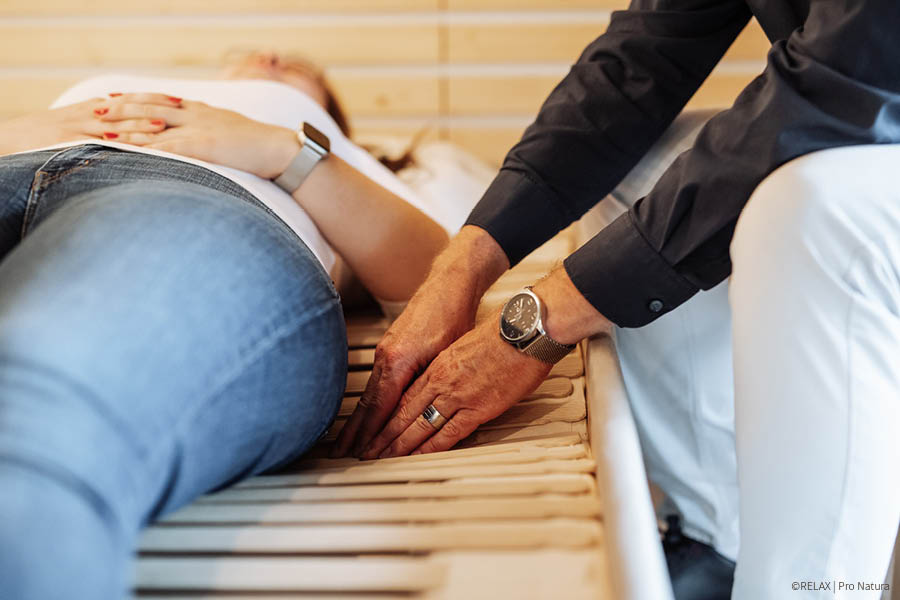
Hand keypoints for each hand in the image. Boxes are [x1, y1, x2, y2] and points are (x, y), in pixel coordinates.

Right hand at [0, 95, 167, 155]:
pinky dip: (113, 146)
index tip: (180, 99)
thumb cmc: (49, 136)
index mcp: (95, 110)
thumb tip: (130, 126)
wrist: (12, 139)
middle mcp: (90, 116)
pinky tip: (130, 150)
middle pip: (127, 108)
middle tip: (181, 107)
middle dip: (155, 107)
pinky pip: (94, 145)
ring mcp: (79, 129)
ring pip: (113, 125)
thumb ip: (105, 123)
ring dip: (138, 125)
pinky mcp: (68, 144)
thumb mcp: (79, 124)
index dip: (155, 99)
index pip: (131, 100)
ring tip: (162, 125)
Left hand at [91, 93, 296, 178]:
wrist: (281, 150)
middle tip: (94, 109)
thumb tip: (204, 141)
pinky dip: (146, 149)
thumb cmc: (261, 148)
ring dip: (126, 128)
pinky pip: (168, 146)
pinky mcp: (204, 145)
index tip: (113, 98)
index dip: (135, 98)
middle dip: (121, 108)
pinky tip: (129, 153)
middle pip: (151, 106)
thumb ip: (212, 133)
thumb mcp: (232, 133)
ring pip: (154, 124)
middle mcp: (197, 115)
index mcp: (203, 110)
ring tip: (101, 130)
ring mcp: (199, 128)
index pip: (162, 99)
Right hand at [331, 226, 509, 457]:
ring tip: (346, 444)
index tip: (360, 457)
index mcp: (397, 360)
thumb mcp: (446, 354)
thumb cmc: (453, 313)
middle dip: (353, 434)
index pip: (379, 408)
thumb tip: (416, 413)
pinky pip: (377, 384)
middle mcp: (387, 357)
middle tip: (340, 457)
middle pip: (367, 404)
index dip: (369, 436)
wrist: (450, 283)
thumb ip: (427, 383)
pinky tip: (367, 415)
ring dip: (359, 422)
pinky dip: (370, 404)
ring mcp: (387, 352)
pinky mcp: (392, 349)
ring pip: (371, 395)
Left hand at [360, 313, 552, 457]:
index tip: (369, 430)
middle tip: (362, 452)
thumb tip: (447, 379)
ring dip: (396, 446)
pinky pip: (447, 433)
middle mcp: (440, 380)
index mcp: (436, 366)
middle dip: (379, 436)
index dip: (382, 417)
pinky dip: (429, 448)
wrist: (522, 328)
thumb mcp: (465, 346)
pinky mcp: (476, 407)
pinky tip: (416, 458)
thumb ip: (451, 366)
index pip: (400, 396)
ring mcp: (456, 394)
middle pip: (401, 413)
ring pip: (417, 425)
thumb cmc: (501, 333)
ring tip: (380, 460)